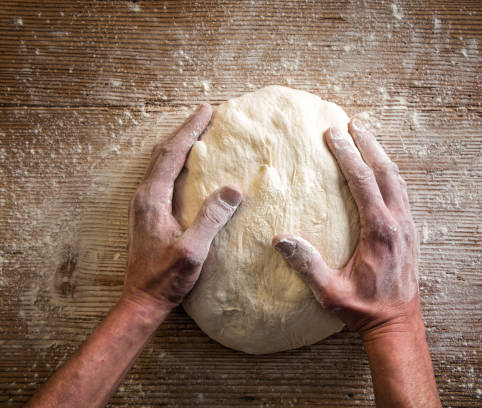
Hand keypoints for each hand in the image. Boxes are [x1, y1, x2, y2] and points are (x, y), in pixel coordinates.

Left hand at [123, 105, 241, 311]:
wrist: (142, 300)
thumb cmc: (166, 278)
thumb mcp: (193, 250)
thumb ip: (211, 218)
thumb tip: (232, 189)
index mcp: (152, 199)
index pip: (172, 154)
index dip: (190, 130)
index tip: (207, 111)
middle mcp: (143, 197)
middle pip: (163, 153)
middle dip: (185, 131)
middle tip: (206, 115)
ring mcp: (143, 205)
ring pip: (161, 163)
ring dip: (179, 144)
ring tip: (199, 133)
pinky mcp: (147, 214)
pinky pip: (161, 177)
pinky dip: (176, 162)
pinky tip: (188, 166)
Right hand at [273, 118, 418, 334]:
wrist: (397, 323)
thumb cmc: (363, 310)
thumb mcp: (330, 292)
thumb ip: (307, 265)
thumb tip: (281, 240)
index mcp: (380, 232)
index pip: (363, 182)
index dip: (348, 155)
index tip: (334, 134)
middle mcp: (398, 223)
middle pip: (386, 171)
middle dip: (367, 144)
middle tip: (351, 124)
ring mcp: (408, 227)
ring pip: (398, 180)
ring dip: (381, 156)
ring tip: (365, 138)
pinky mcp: (411, 233)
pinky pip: (402, 193)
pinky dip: (390, 174)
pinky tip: (381, 170)